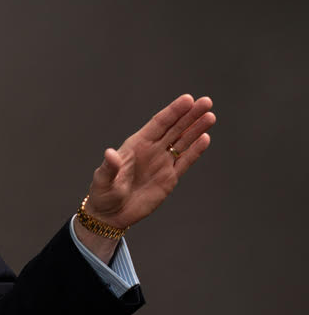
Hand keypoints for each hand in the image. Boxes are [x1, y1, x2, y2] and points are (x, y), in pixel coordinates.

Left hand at [82, 94, 215, 232]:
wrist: (111, 215)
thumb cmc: (103, 195)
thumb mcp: (103, 181)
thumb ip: (109, 167)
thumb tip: (110, 154)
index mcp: (136, 145)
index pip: (158, 124)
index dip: (173, 111)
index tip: (188, 99)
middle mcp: (151, 150)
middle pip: (174, 128)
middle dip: (190, 115)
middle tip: (206, 101)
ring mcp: (162, 163)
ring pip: (183, 142)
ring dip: (196, 129)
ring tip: (210, 116)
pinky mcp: (169, 178)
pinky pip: (185, 161)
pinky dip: (195, 151)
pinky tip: (205, 138)